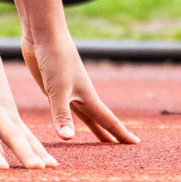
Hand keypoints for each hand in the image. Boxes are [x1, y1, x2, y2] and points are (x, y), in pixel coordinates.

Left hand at [21, 28, 138, 144]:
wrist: (44, 34)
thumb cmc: (55, 58)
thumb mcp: (57, 89)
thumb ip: (62, 114)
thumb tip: (69, 139)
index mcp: (87, 96)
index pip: (108, 120)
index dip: (121, 134)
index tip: (136, 144)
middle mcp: (81, 95)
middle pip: (100, 119)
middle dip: (111, 134)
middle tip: (124, 147)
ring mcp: (68, 91)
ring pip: (85, 115)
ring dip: (95, 128)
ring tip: (104, 140)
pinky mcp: (54, 87)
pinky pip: (67, 109)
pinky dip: (72, 119)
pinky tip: (71, 121)